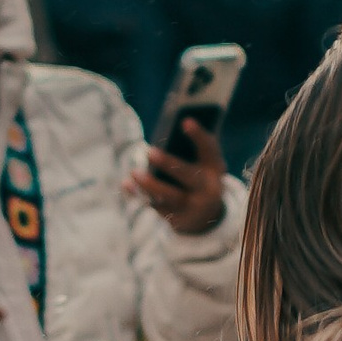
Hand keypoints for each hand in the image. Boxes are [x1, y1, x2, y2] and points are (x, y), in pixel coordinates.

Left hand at [126, 115, 228, 234]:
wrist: (206, 216)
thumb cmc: (199, 178)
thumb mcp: (202, 165)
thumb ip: (190, 149)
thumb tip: (168, 130)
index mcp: (215, 169)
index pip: (209, 149)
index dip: (199, 136)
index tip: (185, 121)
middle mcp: (208, 189)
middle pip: (189, 176)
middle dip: (169, 164)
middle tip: (149, 151)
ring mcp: (192, 207)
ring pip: (171, 196)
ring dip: (151, 185)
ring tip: (134, 172)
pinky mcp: (177, 219)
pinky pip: (155, 207)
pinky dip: (139, 196)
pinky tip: (127, 184)